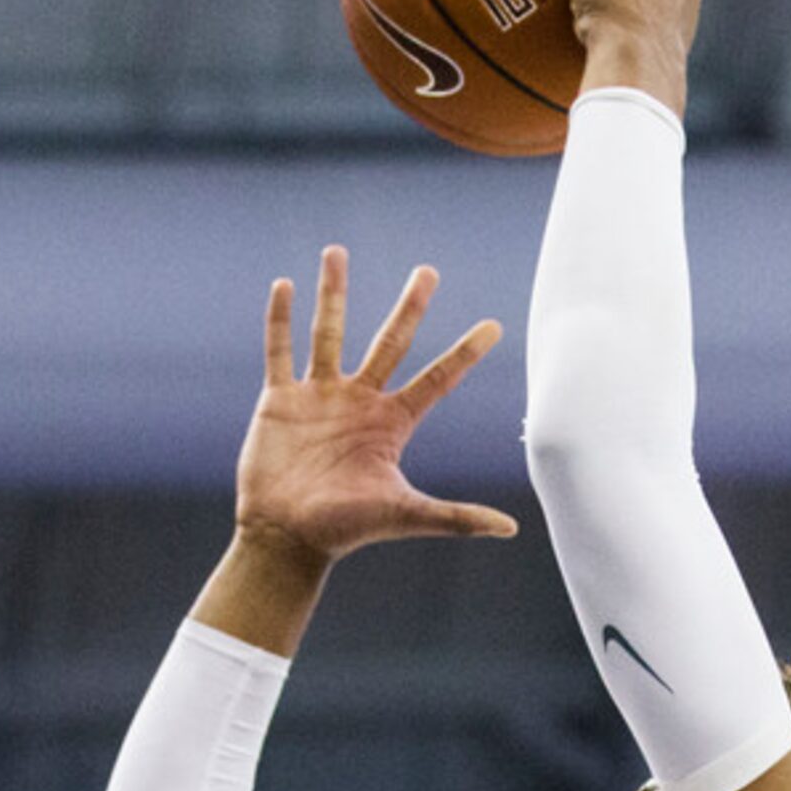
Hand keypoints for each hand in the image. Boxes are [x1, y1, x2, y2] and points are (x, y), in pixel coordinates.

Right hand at [233, 246, 514, 568]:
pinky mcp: (279, 400)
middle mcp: (359, 401)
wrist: (287, 538)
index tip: (495, 326)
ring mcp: (319, 396)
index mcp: (392, 423)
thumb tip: (511, 528)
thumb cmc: (346, 530)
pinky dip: (279, 320)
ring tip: (336, 252)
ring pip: (328, 333)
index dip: (465, 353)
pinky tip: (284, 286)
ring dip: (333, 294)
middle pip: (390, 342)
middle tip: (429, 271)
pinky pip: (279, 352)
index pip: (438, 379)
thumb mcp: (406, 516)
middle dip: (409, 306)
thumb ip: (456, 517)